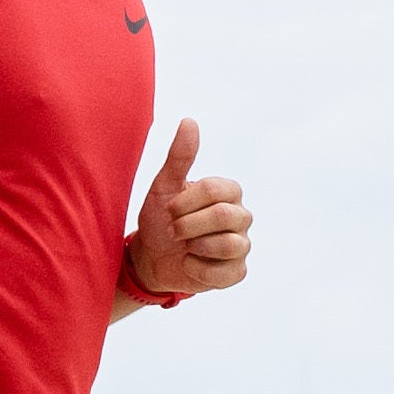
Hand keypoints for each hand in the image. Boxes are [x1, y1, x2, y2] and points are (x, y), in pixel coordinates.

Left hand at [129, 117, 251, 297]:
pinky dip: (198, 269)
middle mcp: (241, 217)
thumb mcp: (164, 186)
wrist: (152, 258)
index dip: (186, 202)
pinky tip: (189, 264)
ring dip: (194, 247)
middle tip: (172, 230)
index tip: (169, 210)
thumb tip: (189, 121)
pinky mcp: (236, 272)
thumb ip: (179, 156)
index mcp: (227, 192)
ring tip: (183, 247)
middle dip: (188, 225)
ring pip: (227, 245)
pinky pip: (223, 273)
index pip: (215, 189)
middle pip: (223, 216)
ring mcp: (241, 245)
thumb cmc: (160, 218)